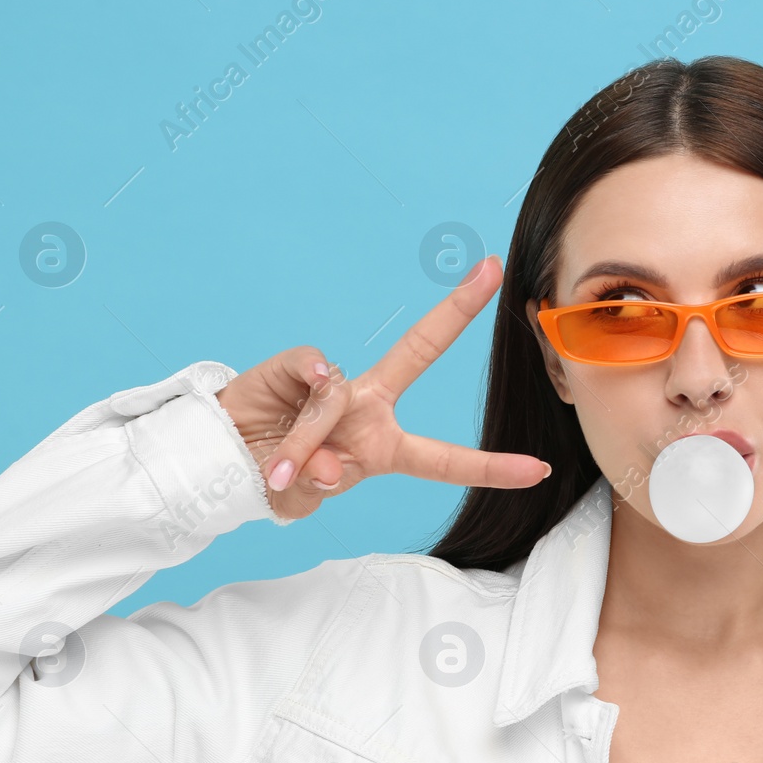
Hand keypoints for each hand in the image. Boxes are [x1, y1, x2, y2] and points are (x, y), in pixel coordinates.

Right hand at [215, 255, 552, 520]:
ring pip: (340, 399)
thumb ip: (325, 479)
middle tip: (492, 270)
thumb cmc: (276, 476)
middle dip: (456, 310)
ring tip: (277, 469)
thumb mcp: (306, 492)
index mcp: (385, 447)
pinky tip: (278, 422)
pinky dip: (300, 404)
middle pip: (418, 352)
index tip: (538, 469)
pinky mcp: (300, 365)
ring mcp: (334, 382)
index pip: (447, 458)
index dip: (492, 466)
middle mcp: (369, 406)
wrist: (223, 458)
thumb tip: (329, 460)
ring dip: (305, 445)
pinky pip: (315, 374)